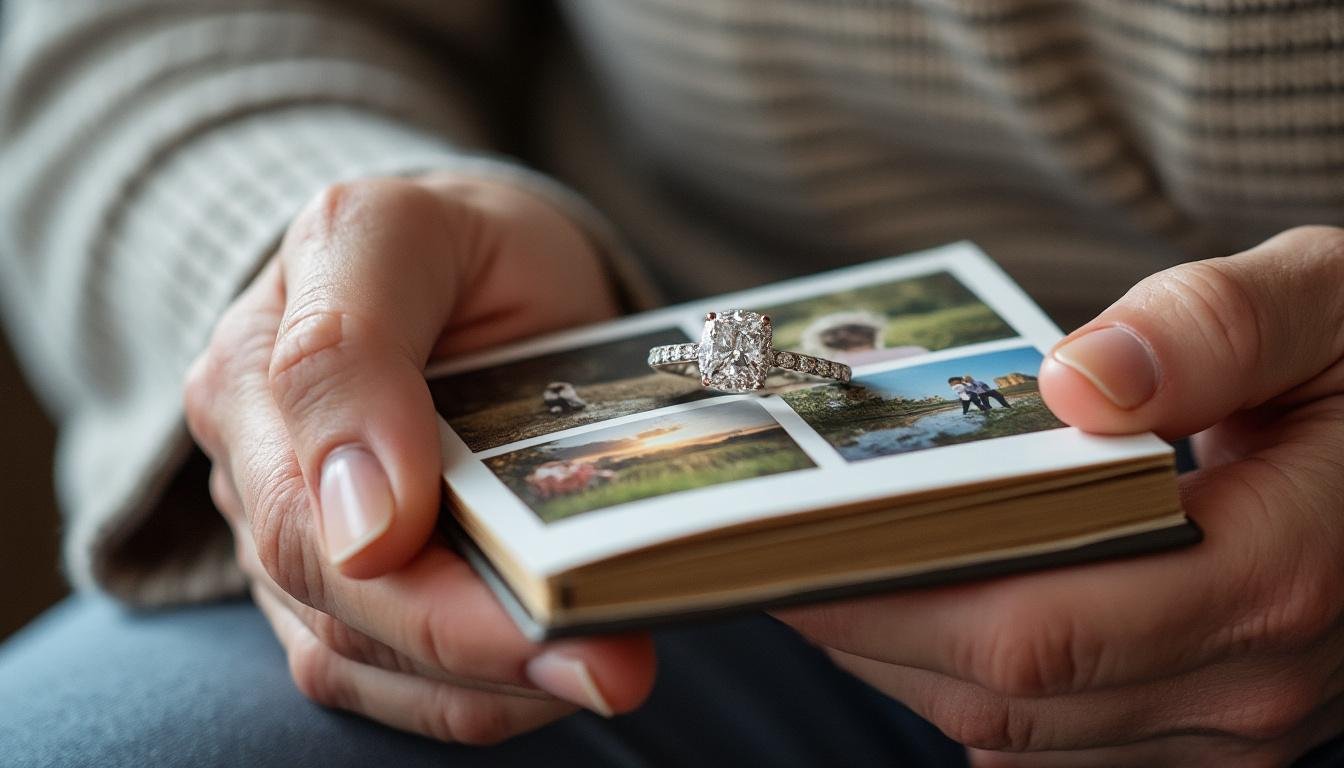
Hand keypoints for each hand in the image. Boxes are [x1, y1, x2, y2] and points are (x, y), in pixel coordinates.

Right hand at [185, 174, 654, 742]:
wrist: (468, 274)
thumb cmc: (455, 246)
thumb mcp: (406, 232)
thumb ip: (352, 340)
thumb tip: (363, 526)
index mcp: (257, 367)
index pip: (304, 498)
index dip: (408, 570)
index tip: (529, 594)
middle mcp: (258, 468)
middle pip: (338, 602)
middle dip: (478, 642)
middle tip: (612, 661)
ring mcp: (293, 541)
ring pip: (363, 660)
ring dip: (487, 682)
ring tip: (606, 667)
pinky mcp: (332, 600)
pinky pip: (387, 683)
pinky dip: (476, 694)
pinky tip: (553, 672)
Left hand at [773, 226, 1343, 766]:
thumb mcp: (1327, 304)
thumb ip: (1216, 329)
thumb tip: (1081, 383)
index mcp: (1277, 573)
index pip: (1036, 627)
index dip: (893, 593)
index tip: (788, 540)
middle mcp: (1249, 679)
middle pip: (1001, 690)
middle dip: (864, 626)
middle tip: (764, 551)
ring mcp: (1226, 722)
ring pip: (1012, 729)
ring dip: (899, 657)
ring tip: (816, 568)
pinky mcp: (1201, 728)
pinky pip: (1047, 740)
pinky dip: (963, 680)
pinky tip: (913, 604)